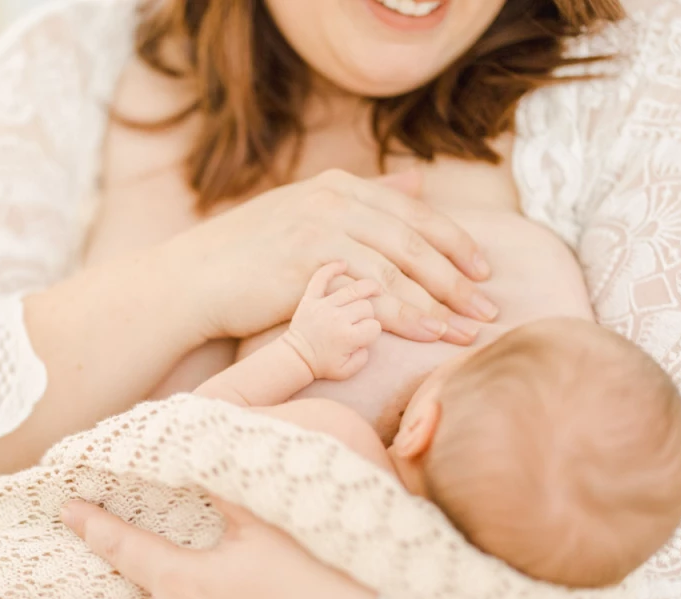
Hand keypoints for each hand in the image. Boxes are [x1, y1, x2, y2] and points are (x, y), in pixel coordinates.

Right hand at [163, 168, 494, 344]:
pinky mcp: (309, 262)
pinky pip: (373, 291)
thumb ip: (363, 200)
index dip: (454, 242)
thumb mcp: (305, 216)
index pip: (412, 212)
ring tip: (469, 329)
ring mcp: (321, 228)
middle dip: (458, 276)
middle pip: (414, 239)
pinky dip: (407, 314)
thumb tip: (415, 184)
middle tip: (489, 306)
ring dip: (441, 301)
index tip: (483, 270)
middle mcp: (333, 200)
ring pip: (400, 266)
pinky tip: (430, 333)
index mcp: (337, 187)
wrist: (191, 281)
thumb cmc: (245, 258)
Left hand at [283, 262, 381, 380]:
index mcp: (348, 337)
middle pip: (366, 306)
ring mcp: (324, 306)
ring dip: (368, 287)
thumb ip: (364, 357)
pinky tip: (343, 263)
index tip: (366, 335)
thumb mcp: (347, 371)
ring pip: (353, 290)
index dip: (373, 330)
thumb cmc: (322, 364)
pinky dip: (331, 268)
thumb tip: (367, 340)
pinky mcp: (310, 299)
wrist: (296, 357)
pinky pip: (320, 278)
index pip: (374, 326)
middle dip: (369, 313)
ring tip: (376, 288)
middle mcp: (337, 319)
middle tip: (362, 321)